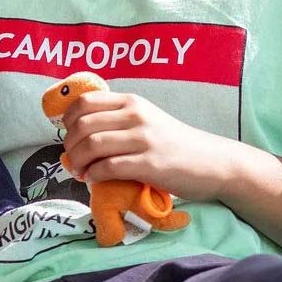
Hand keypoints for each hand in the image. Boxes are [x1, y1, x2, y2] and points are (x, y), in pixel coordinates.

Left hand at [62, 91, 235, 200]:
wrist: (214, 163)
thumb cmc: (176, 145)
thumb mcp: (147, 121)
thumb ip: (119, 122)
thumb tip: (80, 137)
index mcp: (132, 103)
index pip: (85, 101)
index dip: (68, 120)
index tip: (69, 136)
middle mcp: (136, 116)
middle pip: (83, 125)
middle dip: (69, 146)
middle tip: (73, 160)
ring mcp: (144, 139)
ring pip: (92, 145)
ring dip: (78, 162)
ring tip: (81, 173)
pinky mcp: (150, 164)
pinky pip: (109, 167)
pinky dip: (95, 175)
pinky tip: (95, 180)